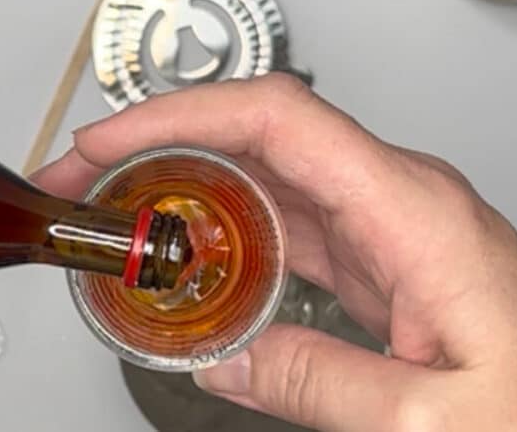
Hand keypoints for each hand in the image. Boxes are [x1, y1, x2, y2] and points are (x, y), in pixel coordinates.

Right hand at [32, 74, 516, 430]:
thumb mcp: (429, 419)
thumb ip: (317, 382)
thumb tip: (223, 360)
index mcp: (412, 210)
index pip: (274, 119)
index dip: (179, 116)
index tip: (111, 141)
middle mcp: (397, 199)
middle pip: (254, 135)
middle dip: (156, 146)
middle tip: (86, 179)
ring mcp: (387, 224)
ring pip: (262, 177)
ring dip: (182, 187)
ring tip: (117, 213)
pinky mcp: (382, 256)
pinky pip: (285, 223)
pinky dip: (223, 228)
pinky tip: (186, 253)